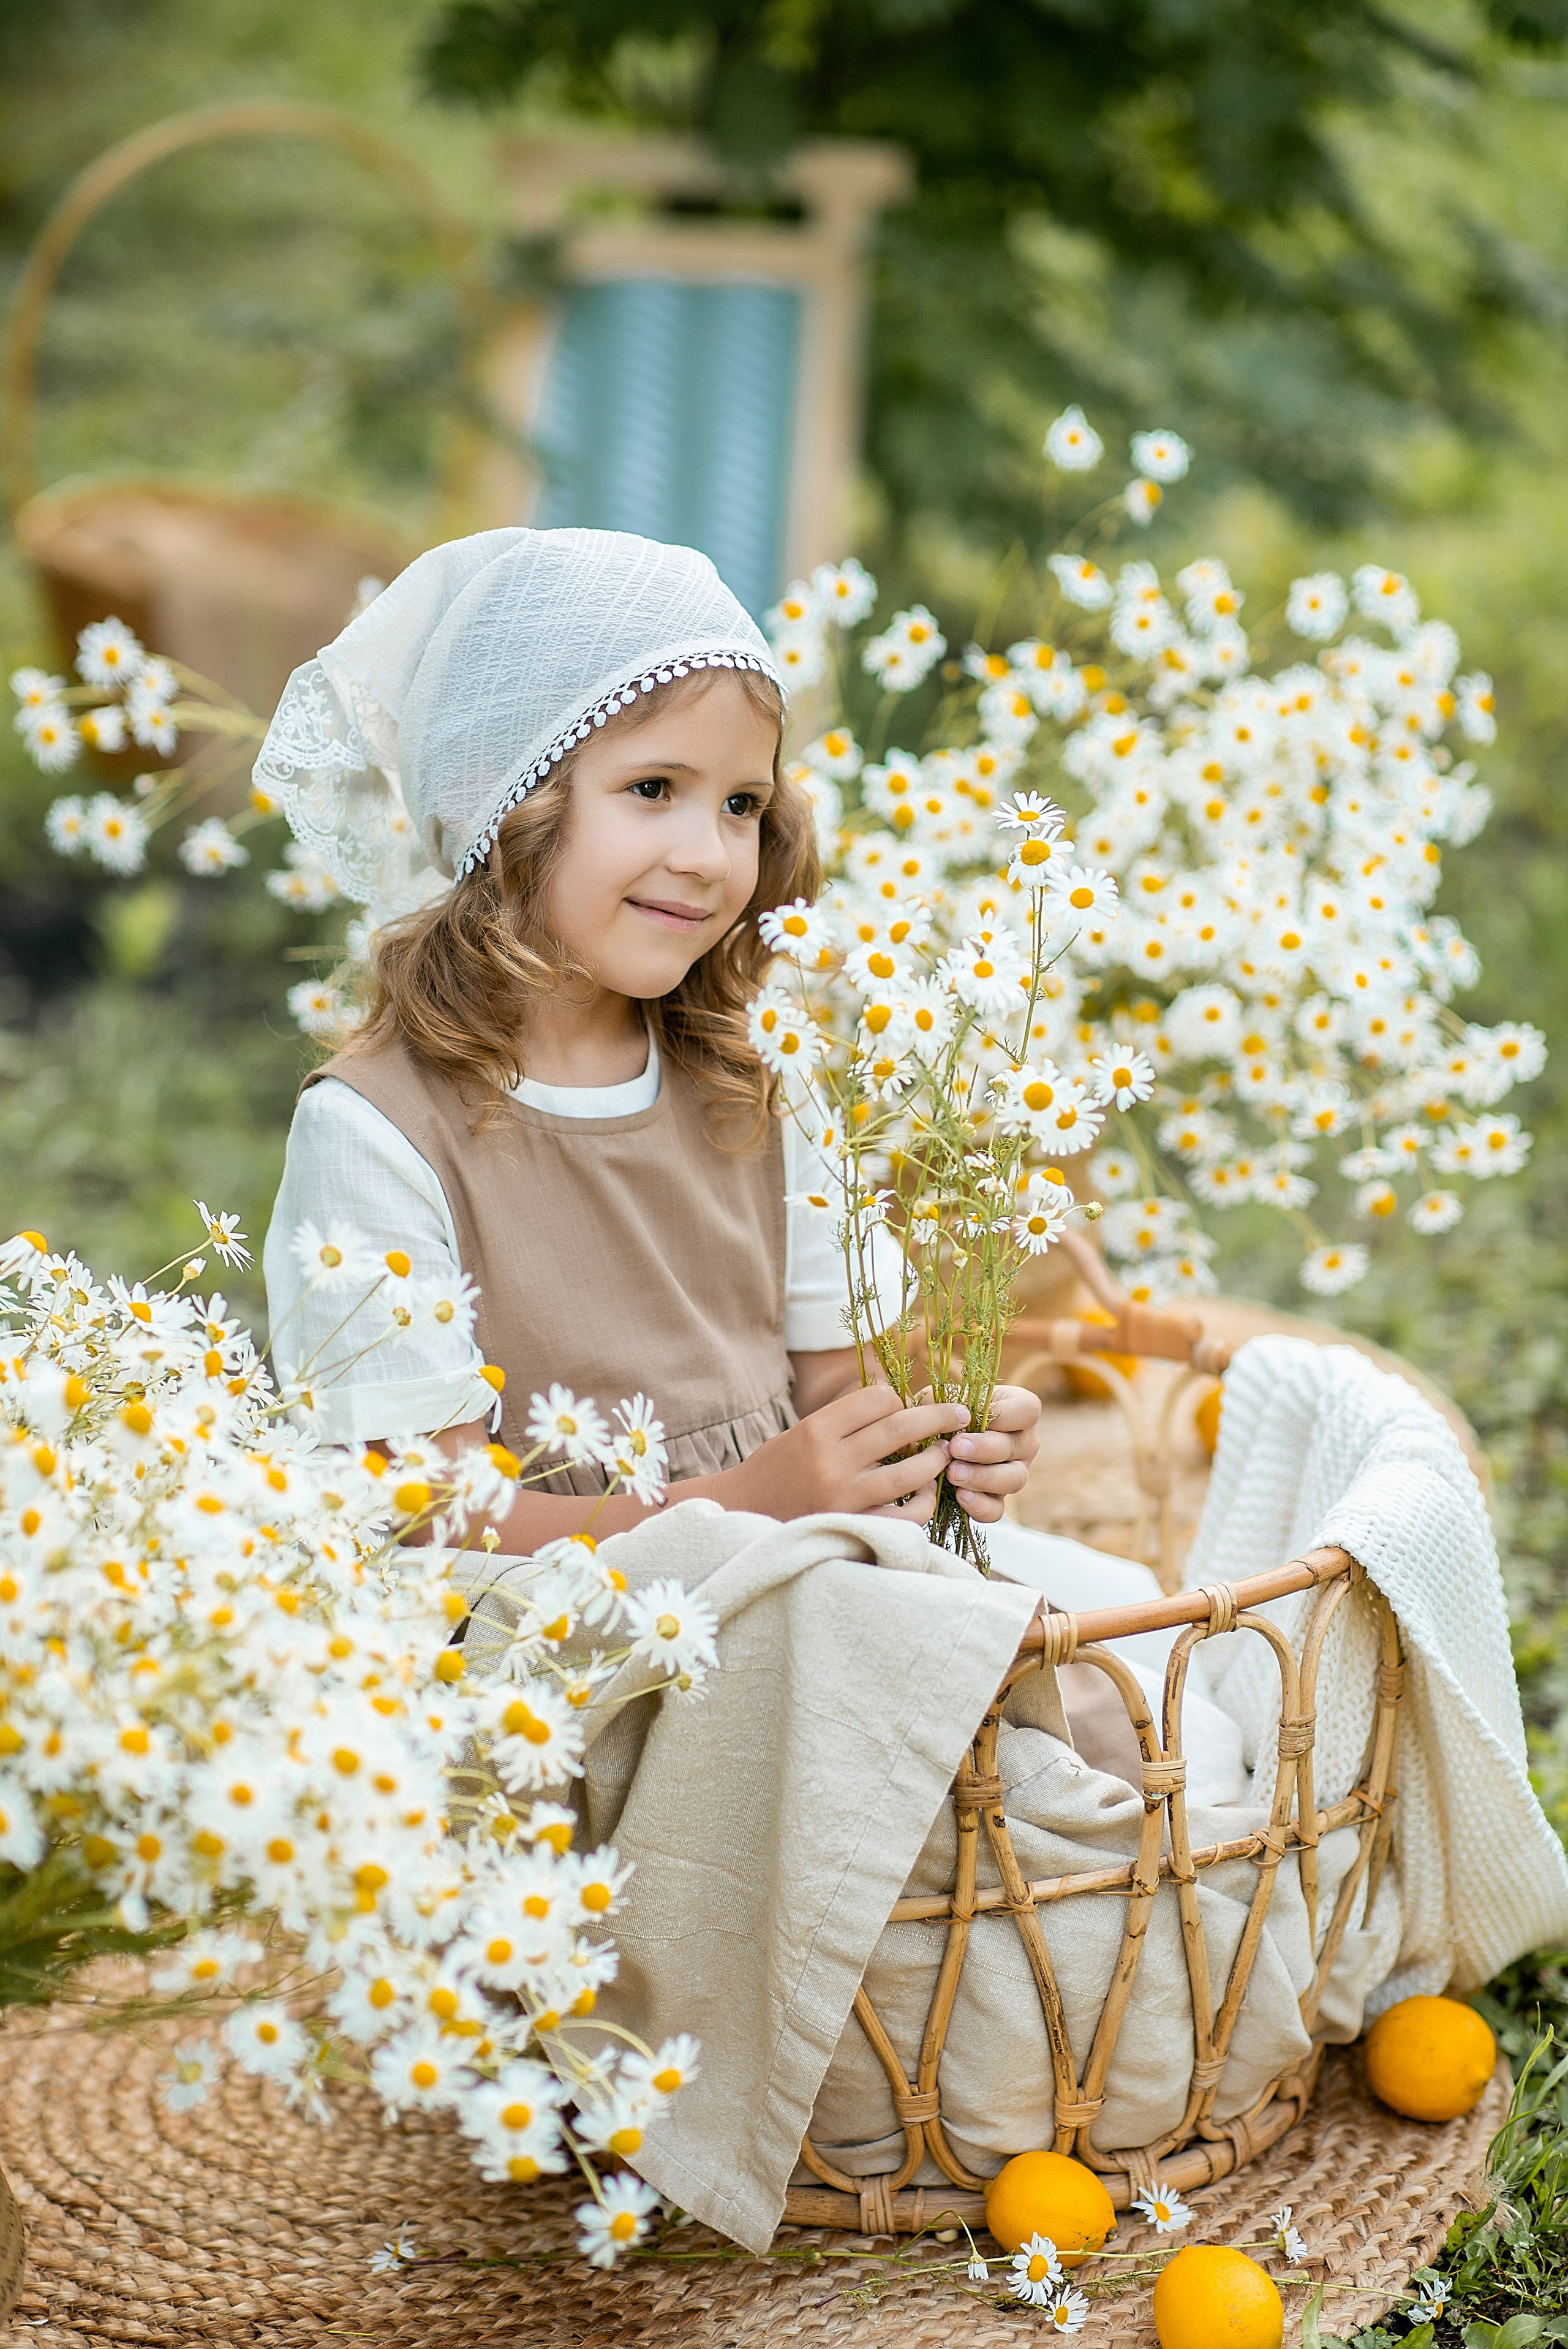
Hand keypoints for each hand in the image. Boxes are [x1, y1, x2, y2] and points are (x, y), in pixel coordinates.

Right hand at [715, 1385, 969, 1523]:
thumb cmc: (776, 1469)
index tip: (906, 1404)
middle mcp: (832, 1461)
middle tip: (961, 1413)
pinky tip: (927, 1492)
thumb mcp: (801, 1432)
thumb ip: (844, 1420)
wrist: (743, 1513)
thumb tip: (895, 1402)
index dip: (898, 1399)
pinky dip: (923, 1503)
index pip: (876, 1399)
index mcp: (817, 1429)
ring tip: (946, 1453)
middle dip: (938, 1417)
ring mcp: (845, 1498)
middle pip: (900, 1429)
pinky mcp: (854, 1527)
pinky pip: (904, 1516)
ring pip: (910, 1472)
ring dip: (936, 1459)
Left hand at [940, 1384, 1041, 1522]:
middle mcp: (1023, 1442)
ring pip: (1013, 1480)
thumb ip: (943, 1399)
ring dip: (982, 1477)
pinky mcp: (997, 1499)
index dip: (1005, 1414)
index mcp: (1018, 1411)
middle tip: (956, 1447)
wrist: (932, 1441)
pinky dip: (979, 1505)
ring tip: (953, 1472)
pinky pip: (997, 1509)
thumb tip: (947, 1410)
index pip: (1027, 1410)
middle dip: (985, 1448)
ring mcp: (1014, 1473)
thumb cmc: (942, 1410)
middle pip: (1019, 1446)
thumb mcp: (941, 1397)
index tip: (973, 1416)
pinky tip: (959, 1495)